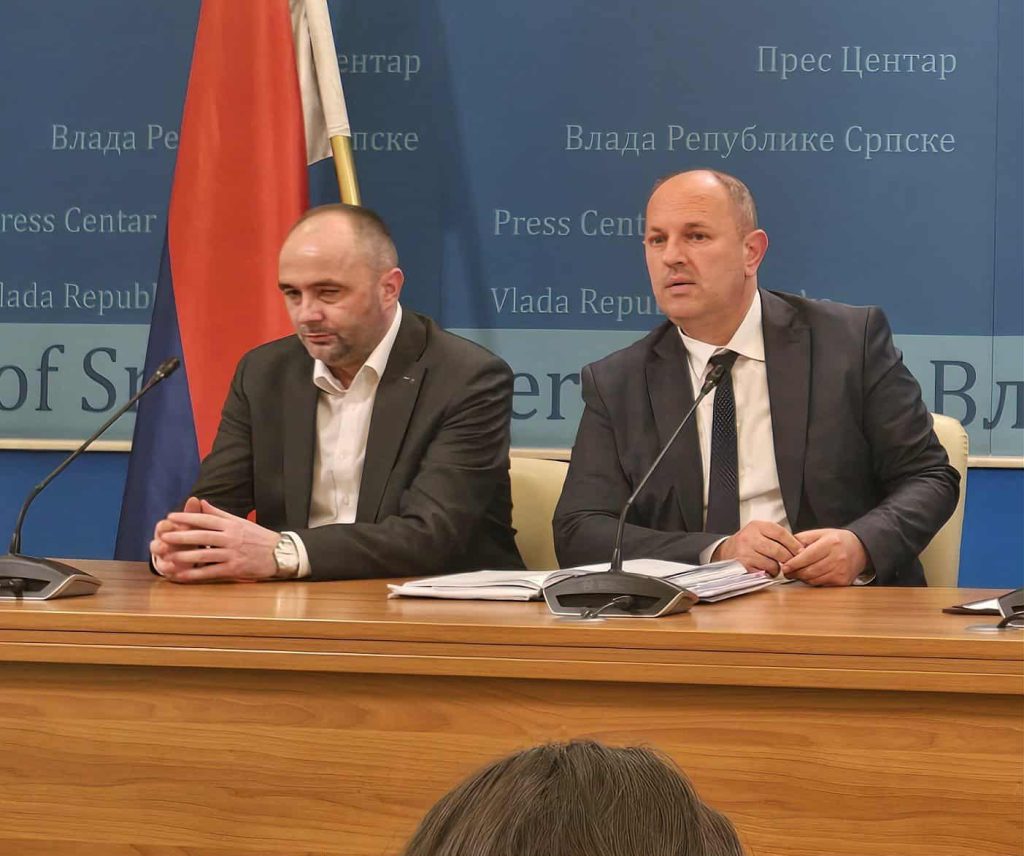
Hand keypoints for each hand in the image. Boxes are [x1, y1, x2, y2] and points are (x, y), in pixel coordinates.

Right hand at [150, 496, 202, 576]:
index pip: (161, 527)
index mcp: (167, 531)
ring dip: (164, 561)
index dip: (165, 526)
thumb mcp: (192, 523)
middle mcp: (162, 544)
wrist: (190, 551)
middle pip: (155, 544)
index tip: (169, 525)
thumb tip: (195, 498)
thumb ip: (193, 513)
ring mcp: (164, 559)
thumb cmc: (190, 533)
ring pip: (159, 560)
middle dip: (159, 545)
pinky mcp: (170, 571)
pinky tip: (177, 571)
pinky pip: (168, 573)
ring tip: (171, 562)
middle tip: (165, 545)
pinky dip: (172, 572)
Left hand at [154, 499, 280, 582]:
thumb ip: (219, 514)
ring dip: (185, 556)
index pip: (206, 519)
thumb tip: (201, 503)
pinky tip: (183, 576)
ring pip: (205, 554)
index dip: (187, 518)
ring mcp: (232, 554)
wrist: (279, 553)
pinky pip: (211, 572)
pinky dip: (196, 575)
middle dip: (181, 536)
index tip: (171, 517)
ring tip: (168, 557)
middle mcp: (230, 538)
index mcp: (231, 525)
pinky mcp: (235, 569)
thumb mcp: (239, 521)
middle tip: (164, 536)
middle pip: (202, 536)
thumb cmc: (257, 537)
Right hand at [712, 520, 803, 574]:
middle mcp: (749, 537)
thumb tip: (801, 548)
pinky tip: (765, 570)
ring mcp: (745, 552)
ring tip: (775, 566)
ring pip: (772, 564)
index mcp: (757, 526)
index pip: (780, 533)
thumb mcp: (760, 532)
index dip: (793, 543)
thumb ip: (778, 537)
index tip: (801, 551)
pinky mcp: (743, 565)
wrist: (726, 551)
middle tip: (791, 562)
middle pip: (778, 550)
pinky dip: (768, 574)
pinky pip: (764, 572)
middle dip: (788, 559)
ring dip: (778, 568)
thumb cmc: (748, 543)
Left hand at [780, 528, 867, 586]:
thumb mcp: (820, 533)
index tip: (784, 566)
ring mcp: (841, 571)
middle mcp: (837, 558)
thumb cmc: (837, 540)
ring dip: (802, 578)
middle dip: (795, 572)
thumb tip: (786, 550)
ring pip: (813, 580)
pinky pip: (821, 584)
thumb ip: (802, 539)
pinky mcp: (843, 582)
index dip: (793, 563)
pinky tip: (809, 575)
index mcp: (830, 543)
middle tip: (787, 571)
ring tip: (797, 572)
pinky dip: (812, 581)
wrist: (860, 548)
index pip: (807, 556)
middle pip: (809, 571)